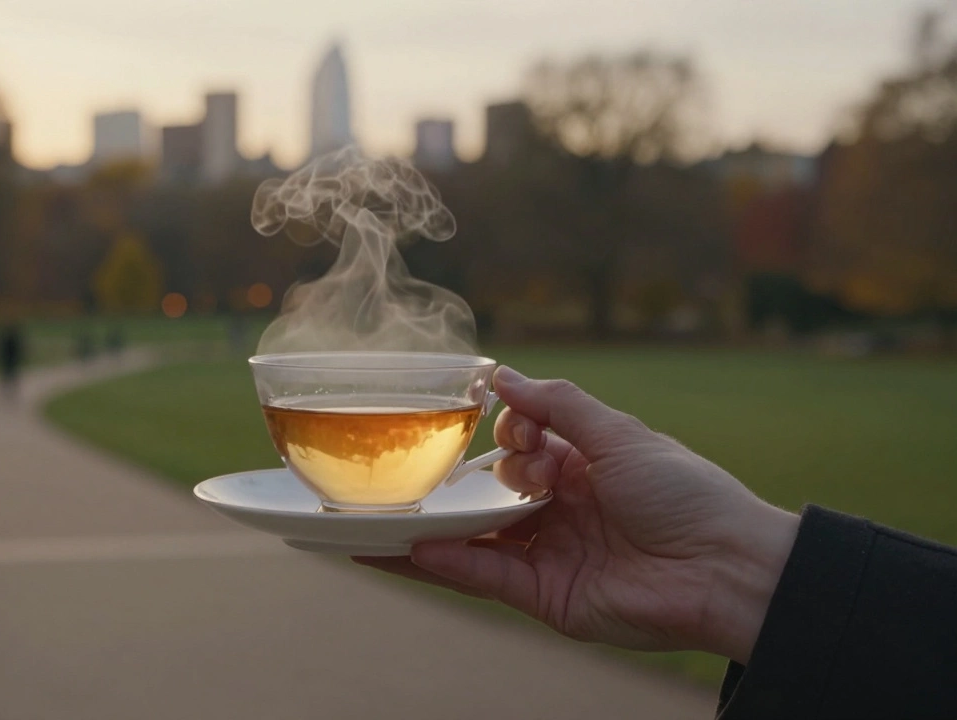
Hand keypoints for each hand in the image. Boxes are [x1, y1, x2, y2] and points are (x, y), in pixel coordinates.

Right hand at [355, 367, 798, 663]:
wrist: (727, 568)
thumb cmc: (685, 492)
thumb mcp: (619, 434)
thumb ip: (557, 405)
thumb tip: (498, 374)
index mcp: (583, 468)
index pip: (521, 448)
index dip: (508, 435)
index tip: (515, 432)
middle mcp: (561, 511)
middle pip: (490, 493)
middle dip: (456, 480)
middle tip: (417, 469)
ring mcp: (550, 555)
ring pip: (474, 538)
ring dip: (427, 526)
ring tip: (371, 515)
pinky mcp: (545, 597)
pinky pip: (483, 576)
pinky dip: (443, 561)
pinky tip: (404, 545)